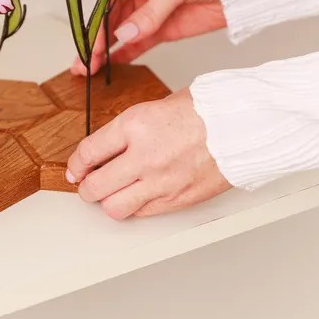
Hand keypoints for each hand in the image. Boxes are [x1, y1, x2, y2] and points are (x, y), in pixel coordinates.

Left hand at [66, 88, 230, 217]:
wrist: (243, 126)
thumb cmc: (206, 111)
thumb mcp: (156, 105)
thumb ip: (130, 128)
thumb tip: (109, 145)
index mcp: (135, 126)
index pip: (89, 153)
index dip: (76, 164)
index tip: (75, 168)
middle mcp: (143, 157)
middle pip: (95, 186)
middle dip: (86, 187)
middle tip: (86, 184)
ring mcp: (161, 182)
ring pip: (115, 207)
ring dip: (107, 202)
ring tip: (109, 193)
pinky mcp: (178, 200)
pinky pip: (142, 213)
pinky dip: (133, 208)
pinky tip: (135, 197)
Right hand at [73, 0, 225, 75]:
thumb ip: (150, 12)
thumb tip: (124, 34)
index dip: (98, 17)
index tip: (91, 39)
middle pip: (111, 15)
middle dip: (98, 38)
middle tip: (87, 59)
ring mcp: (150, 8)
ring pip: (122, 31)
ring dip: (108, 49)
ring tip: (92, 67)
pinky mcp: (163, 27)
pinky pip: (139, 42)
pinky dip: (126, 53)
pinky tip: (113, 63)